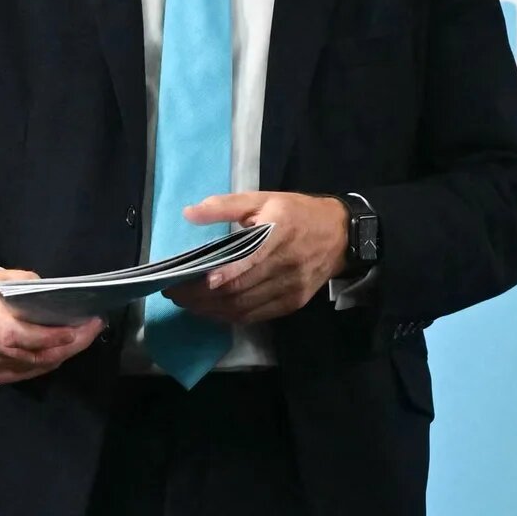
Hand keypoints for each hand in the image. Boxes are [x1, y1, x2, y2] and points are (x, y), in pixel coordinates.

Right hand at [0, 270, 101, 383]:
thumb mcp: (9, 278)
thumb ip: (32, 289)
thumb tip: (63, 302)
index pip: (14, 334)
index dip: (46, 337)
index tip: (73, 330)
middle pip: (28, 354)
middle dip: (65, 346)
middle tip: (90, 331)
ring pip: (32, 365)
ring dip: (62, 354)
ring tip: (83, 338)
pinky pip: (27, 373)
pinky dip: (48, 363)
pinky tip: (63, 351)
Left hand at [163, 191, 349, 323]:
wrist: (342, 235)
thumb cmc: (297, 213)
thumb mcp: (264, 199)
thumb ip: (226, 206)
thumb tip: (189, 213)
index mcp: (280, 231)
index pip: (249, 259)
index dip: (221, 274)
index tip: (191, 282)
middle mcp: (288, 263)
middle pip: (239, 289)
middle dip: (200, 295)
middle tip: (174, 292)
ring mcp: (292, 287)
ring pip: (244, 307)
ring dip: (211, 309)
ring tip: (188, 302)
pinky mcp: (294, 302)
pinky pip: (255, 315)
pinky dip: (229, 316)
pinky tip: (213, 309)